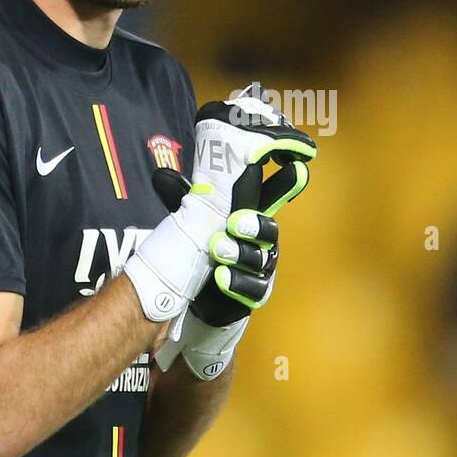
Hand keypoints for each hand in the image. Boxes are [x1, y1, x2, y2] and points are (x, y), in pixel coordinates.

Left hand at [122, 85, 315, 335]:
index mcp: (250, 213)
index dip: (286, 179)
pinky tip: (221, 276)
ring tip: (217, 249)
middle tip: (236, 222)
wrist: (202, 292)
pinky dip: (237, 281)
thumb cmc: (204, 246)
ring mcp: (260, 265)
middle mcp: (260, 238)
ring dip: (240, 252)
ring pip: (259, 258)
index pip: (272, 192)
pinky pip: (253, 287)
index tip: (294, 163)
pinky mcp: (255, 291)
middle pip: (269, 227)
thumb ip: (183, 198)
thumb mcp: (192, 219)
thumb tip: (162, 174)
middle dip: (257, 224)